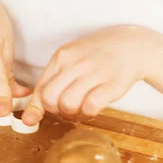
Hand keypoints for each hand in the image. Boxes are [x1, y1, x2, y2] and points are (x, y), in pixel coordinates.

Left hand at [22, 25, 160, 124]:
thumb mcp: (70, 61)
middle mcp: (75, 63)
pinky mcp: (112, 84)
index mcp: (61, 56)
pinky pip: (90, 107)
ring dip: (73, 112)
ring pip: (67, 104)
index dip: (38, 106)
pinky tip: (95, 104)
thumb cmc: (96, 57)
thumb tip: (31, 115)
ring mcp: (94, 73)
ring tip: (82, 105)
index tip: (37, 116)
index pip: (40, 88)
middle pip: (49, 99)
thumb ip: (52, 82)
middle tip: (67, 107)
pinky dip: (89, 112)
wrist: (131, 46)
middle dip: (55, 110)